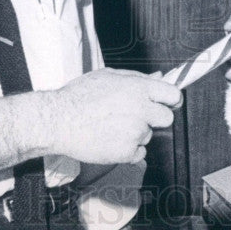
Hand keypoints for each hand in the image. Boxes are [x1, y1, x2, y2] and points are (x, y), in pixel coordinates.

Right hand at [46, 68, 181, 163]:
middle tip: (137, 116)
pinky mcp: (126, 152)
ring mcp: (135, 132)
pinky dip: (128, 150)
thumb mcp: (109, 76)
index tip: (168, 103)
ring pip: (148, 135)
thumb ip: (138, 78)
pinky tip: (110, 140)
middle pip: (167, 118)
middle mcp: (141, 109)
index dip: (171, 100)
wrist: (57, 121)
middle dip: (155, 118)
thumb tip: (159, 78)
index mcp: (138, 88)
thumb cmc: (79, 96)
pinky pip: (139, 153)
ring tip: (111, 126)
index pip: (173, 95)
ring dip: (136, 133)